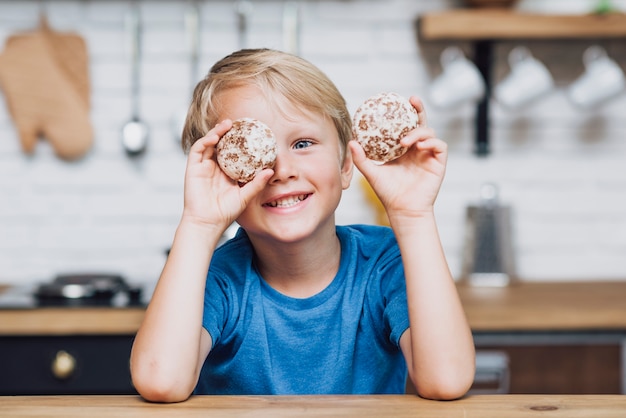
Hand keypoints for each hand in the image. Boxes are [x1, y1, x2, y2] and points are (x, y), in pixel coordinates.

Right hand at [182, 119, 273, 230]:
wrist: (208, 222)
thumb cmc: (225, 212)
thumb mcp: (245, 196)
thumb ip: (256, 183)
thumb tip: (270, 171)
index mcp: (226, 172)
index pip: (233, 152)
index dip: (239, 141)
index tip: (250, 132)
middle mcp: (214, 167)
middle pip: (220, 144)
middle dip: (227, 131)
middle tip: (238, 123)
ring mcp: (203, 166)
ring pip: (209, 143)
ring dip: (216, 132)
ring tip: (227, 124)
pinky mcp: (193, 168)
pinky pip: (198, 149)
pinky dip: (205, 140)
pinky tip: (215, 137)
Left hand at [349, 97, 446, 218]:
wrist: (402, 210)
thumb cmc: (388, 193)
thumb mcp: (372, 173)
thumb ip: (362, 158)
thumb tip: (351, 141)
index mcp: (403, 149)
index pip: (404, 126)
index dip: (402, 113)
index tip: (395, 101)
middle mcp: (417, 149)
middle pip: (421, 123)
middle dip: (419, 109)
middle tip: (411, 100)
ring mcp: (428, 155)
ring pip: (430, 132)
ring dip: (418, 132)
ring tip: (405, 141)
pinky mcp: (438, 163)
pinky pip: (439, 145)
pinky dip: (431, 142)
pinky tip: (419, 147)